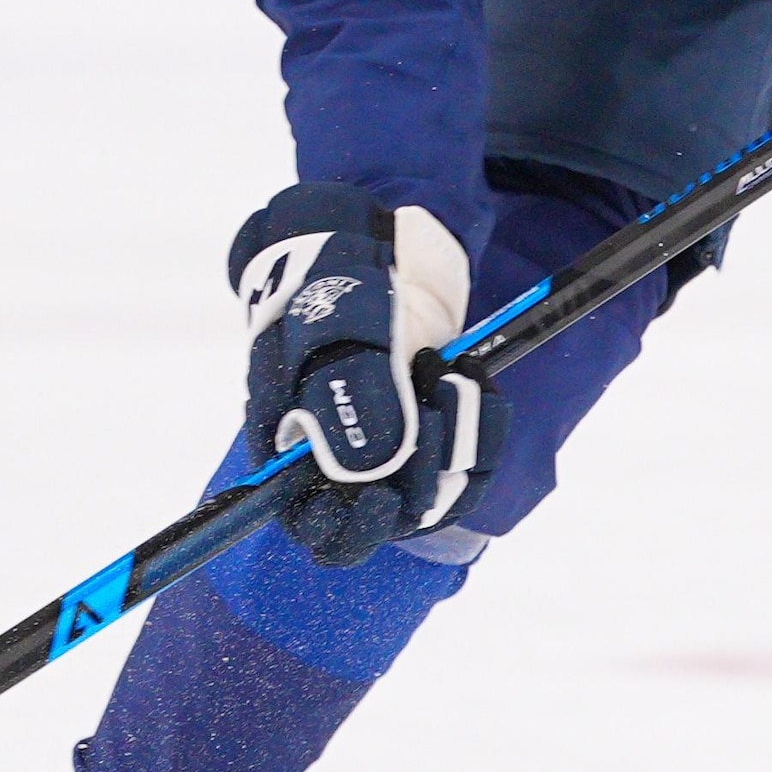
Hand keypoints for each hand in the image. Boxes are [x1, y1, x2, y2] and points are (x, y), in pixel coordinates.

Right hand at [230, 182, 488, 565]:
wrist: (373, 240)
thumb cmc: (330, 281)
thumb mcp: (328, 330)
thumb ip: (343, 403)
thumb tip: (366, 475)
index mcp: (289, 446)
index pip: (312, 525)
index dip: (347, 531)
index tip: (382, 504)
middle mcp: (340, 458)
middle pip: (380, 519)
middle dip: (417, 477)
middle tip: (433, 410)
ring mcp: (392, 444)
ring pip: (433, 491)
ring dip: (454, 440)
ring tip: (448, 370)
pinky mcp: (436, 428)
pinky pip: (470, 460)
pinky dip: (482, 425)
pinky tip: (471, 375)